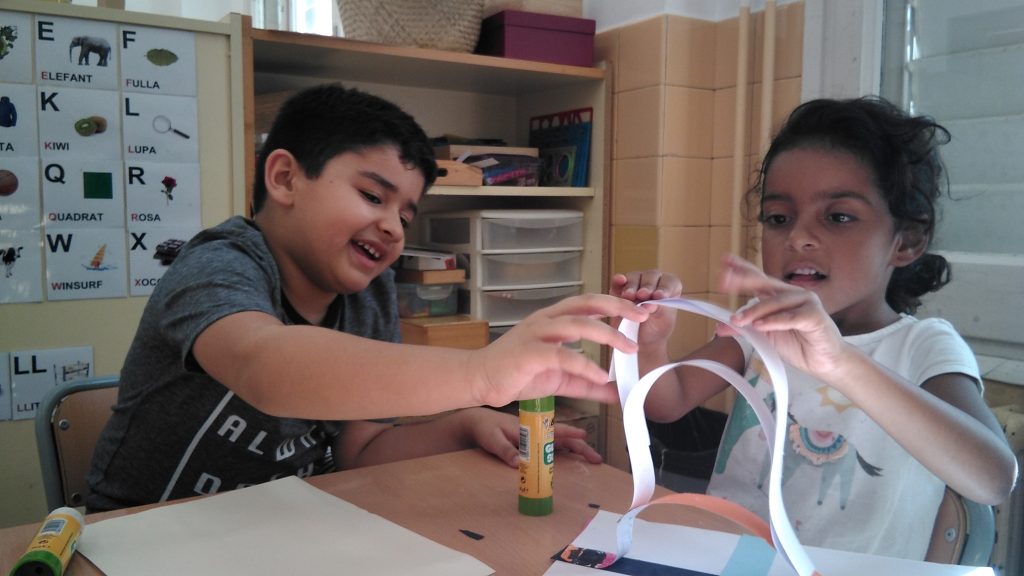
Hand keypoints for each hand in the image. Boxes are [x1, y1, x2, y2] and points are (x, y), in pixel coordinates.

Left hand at [460, 408, 601, 467]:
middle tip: (597, 458)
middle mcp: (536, 431)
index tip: (585, 437)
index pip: (555, 431)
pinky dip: (564, 451)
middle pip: (564, 439)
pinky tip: (571, 458)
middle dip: (581, 447)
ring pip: (560, 443)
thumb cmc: (484, 428)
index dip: (571, 435)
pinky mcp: (530, 441)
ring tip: (591, 459)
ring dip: (575, 450)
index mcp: (530, 427)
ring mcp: (535, 436)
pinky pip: (551, 447)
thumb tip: (517, 463)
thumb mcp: (492, 439)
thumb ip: (504, 450)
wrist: (475, 423)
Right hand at [470, 294, 648, 407]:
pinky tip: (601, 376)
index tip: (640, 312)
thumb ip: (589, 383)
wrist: (481, 380)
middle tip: (643, 317)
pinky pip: (562, 356)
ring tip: (629, 349)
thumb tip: (617, 392)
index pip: (589, 303)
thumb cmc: (518, 374)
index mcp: (554, 319)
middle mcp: (546, 320)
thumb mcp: (562, 379)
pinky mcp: (529, 354)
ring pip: (578, 324)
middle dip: (618, 308)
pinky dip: (585, 365)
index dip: (615, 304)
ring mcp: (537, 334)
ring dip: (607, 335)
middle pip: (587, 304)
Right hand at [610, 270, 682, 344]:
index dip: (665, 288)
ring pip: (635, 277)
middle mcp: (653, 281)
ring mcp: (636, 282)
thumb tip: (651, 304)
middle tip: (642, 295)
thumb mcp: (662, 323)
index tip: (659, 296)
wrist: (639, 340)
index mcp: (669, 288)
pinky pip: (618, 280)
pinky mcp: (620, 287)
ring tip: (629, 296)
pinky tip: (620, 281)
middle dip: (647, 287)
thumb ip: (659, 310)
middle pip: (651, 276)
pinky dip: (618, 280)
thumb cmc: (655, 329)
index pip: (670, 283)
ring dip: (632, 286)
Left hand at [718, 254, 845, 376]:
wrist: (824, 362)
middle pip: (765, 283)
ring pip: (776, 302)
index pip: (758, 279)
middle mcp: (792, 294)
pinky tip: (760, 325)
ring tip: (738, 320)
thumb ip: (744, 328)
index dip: (742, 269)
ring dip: (754, 311)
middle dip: (743, 280)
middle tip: (724, 281)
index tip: (724, 262)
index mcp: (778, 295)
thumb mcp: (764, 336)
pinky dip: (774, 321)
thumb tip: (720, 327)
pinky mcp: (815, 316)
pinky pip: (791, 317)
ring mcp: (806, 302)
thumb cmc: (798, 345)